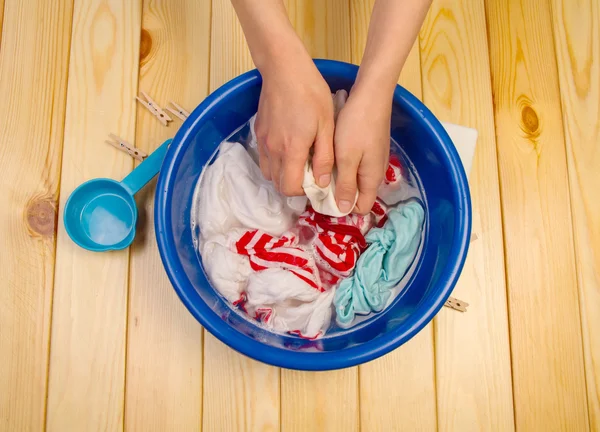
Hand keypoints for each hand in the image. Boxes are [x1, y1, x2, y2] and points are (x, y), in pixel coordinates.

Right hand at [254, 52, 334, 195]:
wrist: (284, 68)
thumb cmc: (310, 93)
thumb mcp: (326, 125)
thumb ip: (324, 157)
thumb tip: (323, 183)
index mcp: (291, 150)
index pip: (290, 188)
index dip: (303, 191)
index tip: (316, 181)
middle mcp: (273, 149)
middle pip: (278, 184)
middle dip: (294, 185)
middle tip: (309, 173)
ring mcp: (263, 141)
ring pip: (268, 173)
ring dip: (283, 175)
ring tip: (299, 163)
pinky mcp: (258, 131)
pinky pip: (264, 158)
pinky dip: (274, 163)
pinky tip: (288, 150)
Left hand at [334, 84, 391, 213]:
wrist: (371, 94)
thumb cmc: (356, 126)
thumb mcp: (347, 158)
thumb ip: (345, 184)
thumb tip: (343, 210)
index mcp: (372, 179)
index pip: (360, 208)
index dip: (343, 208)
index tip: (323, 199)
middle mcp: (376, 172)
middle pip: (357, 194)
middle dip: (338, 194)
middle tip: (318, 184)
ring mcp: (374, 159)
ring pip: (355, 179)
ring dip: (339, 179)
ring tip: (321, 170)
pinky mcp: (369, 147)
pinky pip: (356, 165)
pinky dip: (343, 165)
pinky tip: (330, 156)